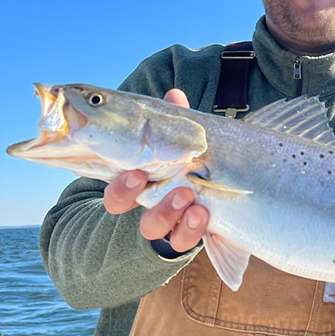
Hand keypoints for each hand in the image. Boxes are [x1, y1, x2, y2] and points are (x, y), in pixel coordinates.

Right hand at [102, 89, 208, 252]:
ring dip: (167, 212)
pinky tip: (203, 215)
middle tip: (145, 178)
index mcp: (139, 182)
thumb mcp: (183, 146)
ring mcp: (165, 224)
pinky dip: (190, 229)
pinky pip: (182, 241)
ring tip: (188, 196)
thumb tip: (175, 94)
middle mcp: (146, 204)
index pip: (116, 189)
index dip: (120, 186)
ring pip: (152, 227)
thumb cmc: (191, 170)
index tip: (136, 173)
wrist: (219, 208)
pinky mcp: (187, 236)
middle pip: (124, 207)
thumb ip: (176, 124)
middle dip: (132, 194)